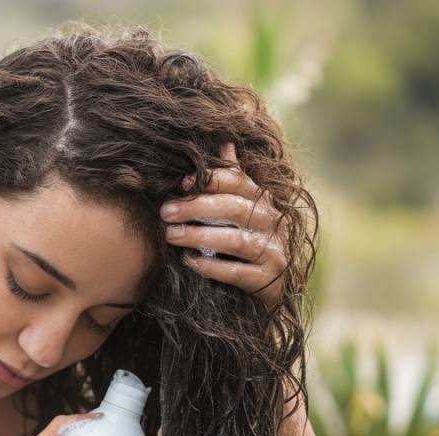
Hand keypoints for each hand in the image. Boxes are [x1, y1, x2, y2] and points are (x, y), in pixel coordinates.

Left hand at [160, 142, 288, 311]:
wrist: (271, 289)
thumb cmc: (249, 245)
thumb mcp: (243, 212)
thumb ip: (233, 181)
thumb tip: (225, 143)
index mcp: (263, 201)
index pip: (238, 182)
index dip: (210, 179)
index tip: (180, 183)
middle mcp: (272, 223)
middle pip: (234, 208)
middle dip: (196, 207)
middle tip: (165, 212)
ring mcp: (273, 251)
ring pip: (235, 240)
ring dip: (199, 236)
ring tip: (172, 235)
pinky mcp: (269, 279)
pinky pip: (237, 272)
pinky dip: (211, 266)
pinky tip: (189, 261)